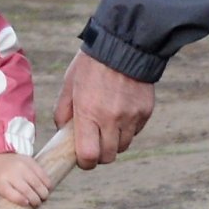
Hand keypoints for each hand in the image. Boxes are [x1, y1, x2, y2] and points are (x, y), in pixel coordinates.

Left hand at [0, 148, 53, 208]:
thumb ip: (2, 201)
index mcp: (1, 182)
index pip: (11, 193)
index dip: (20, 200)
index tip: (27, 204)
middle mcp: (11, 174)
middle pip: (26, 189)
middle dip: (35, 199)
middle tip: (38, 203)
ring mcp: (22, 166)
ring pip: (37, 182)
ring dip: (43, 192)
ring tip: (44, 197)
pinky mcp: (30, 161)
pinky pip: (42, 173)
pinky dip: (47, 182)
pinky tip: (48, 188)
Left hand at [53, 48, 155, 166]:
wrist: (124, 45)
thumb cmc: (91, 65)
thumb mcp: (69, 84)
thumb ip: (63, 112)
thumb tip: (63, 133)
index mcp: (88, 112)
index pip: (89, 156)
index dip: (85, 162)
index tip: (83, 158)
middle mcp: (111, 118)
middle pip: (108, 156)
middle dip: (100, 155)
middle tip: (95, 144)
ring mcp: (131, 116)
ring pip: (123, 146)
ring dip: (114, 142)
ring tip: (108, 126)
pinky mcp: (145, 112)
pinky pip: (135, 131)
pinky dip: (128, 129)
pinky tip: (121, 113)